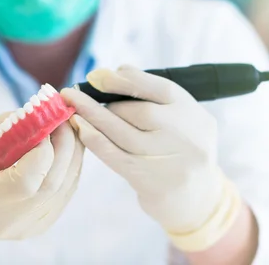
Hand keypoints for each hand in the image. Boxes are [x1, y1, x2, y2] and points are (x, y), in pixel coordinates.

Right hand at [0, 113, 83, 256]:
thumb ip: (7, 128)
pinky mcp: (45, 224)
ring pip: (68, 183)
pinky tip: (65, 152)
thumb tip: (40, 112)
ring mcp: (34, 225)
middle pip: (57, 177)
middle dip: (67, 142)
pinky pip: (67, 191)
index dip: (45, 143)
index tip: (44, 122)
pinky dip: (70, 168)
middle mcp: (17, 218)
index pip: (35, 169)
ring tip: (67, 131)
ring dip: (74, 153)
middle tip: (65, 118)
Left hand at [61, 65, 241, 250]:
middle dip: (107, 101)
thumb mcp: (181, 118)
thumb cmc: (181, 147)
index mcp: (194, 114)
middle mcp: (184, 135)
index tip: (98, 76)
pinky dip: (93, 138)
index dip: (127, 80)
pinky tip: (78, 126)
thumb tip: (112, 72)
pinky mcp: (147, 179)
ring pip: (122, 131)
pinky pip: (114, 154)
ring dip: (92, 115)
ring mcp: (166, 159)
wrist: (196, 196)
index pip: (161, 89)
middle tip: (83, 95)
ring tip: (72, 103)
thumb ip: (153, 95)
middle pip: (139, 111)